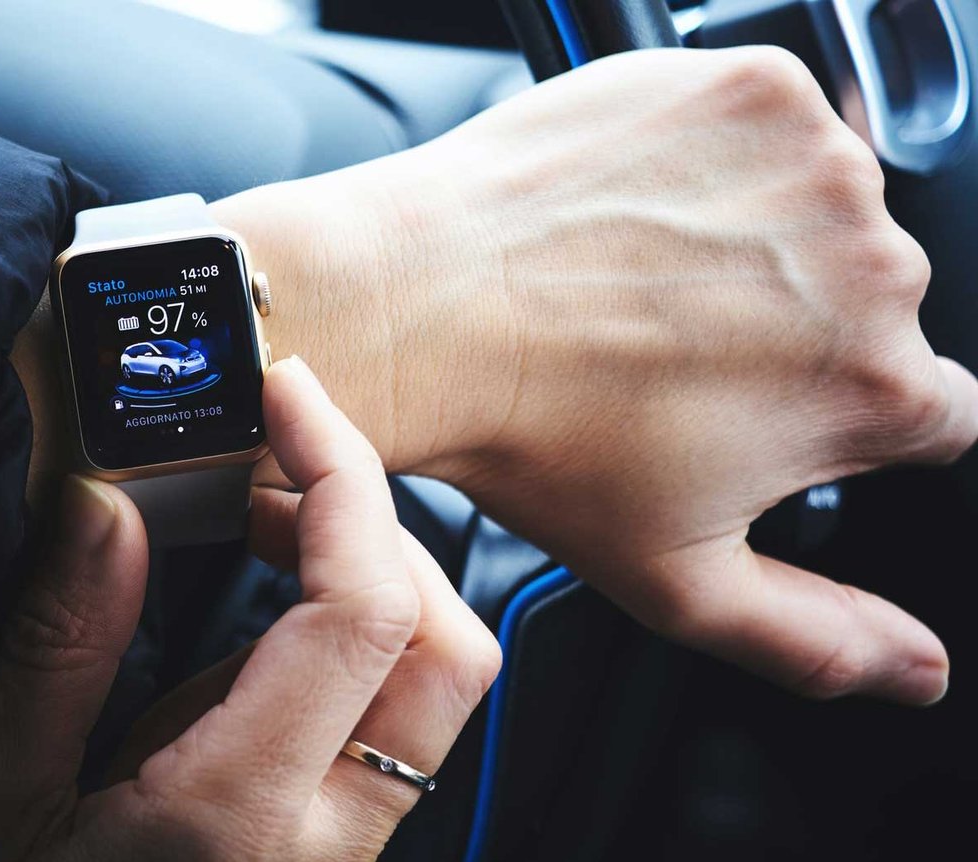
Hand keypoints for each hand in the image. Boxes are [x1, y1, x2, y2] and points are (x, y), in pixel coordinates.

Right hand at [0, 357, 498, 861]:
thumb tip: (108, 500)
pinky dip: (344, 633)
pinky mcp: (324, 850)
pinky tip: (250, 608)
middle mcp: (321, 844)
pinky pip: (384, 722)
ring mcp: (335, 856)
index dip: (342, 478)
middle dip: (377, 526)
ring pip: (434, 689)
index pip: (362, 614)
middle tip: (270, 466)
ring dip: (368, 575)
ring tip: (256, 523)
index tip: (284, 397)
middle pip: (447, 648)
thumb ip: (58, 643)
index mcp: (236, 819)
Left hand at [213, 47, 976, 703]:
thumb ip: (817, 638)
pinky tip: (631, 206)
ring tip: (639, 273)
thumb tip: (917, 671)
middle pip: (871, 301)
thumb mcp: (677, 580)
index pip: (928, 410)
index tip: (759, 401)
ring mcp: (814, 164)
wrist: (416, 309)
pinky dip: (716, 151)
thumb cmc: (531, 442)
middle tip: (671, 343)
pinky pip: (767, 121)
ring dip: (754, 231)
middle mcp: (873, 269)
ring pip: (822, 206)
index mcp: (875, 392)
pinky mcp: (750, 89)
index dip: (838, 411)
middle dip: (792, 323)